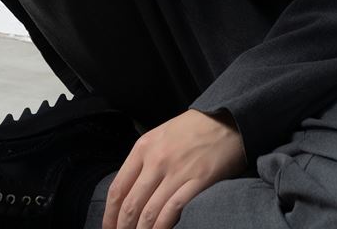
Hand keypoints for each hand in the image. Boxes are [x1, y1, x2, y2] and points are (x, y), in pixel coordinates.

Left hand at [102, 108, 247, 228]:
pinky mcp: (196, 181)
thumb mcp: (162, 135)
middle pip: (130, 204)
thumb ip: (146, 160)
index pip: (118, 188)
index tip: (108, 228)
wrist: (228, 119)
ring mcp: (176, 171)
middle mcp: (156, 159)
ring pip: (148, 212)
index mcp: (144, 147)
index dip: (110, 214)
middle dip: (123, 228)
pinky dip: (161, 228)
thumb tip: (132, 192)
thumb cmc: (195, 128)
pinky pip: (171, 211)